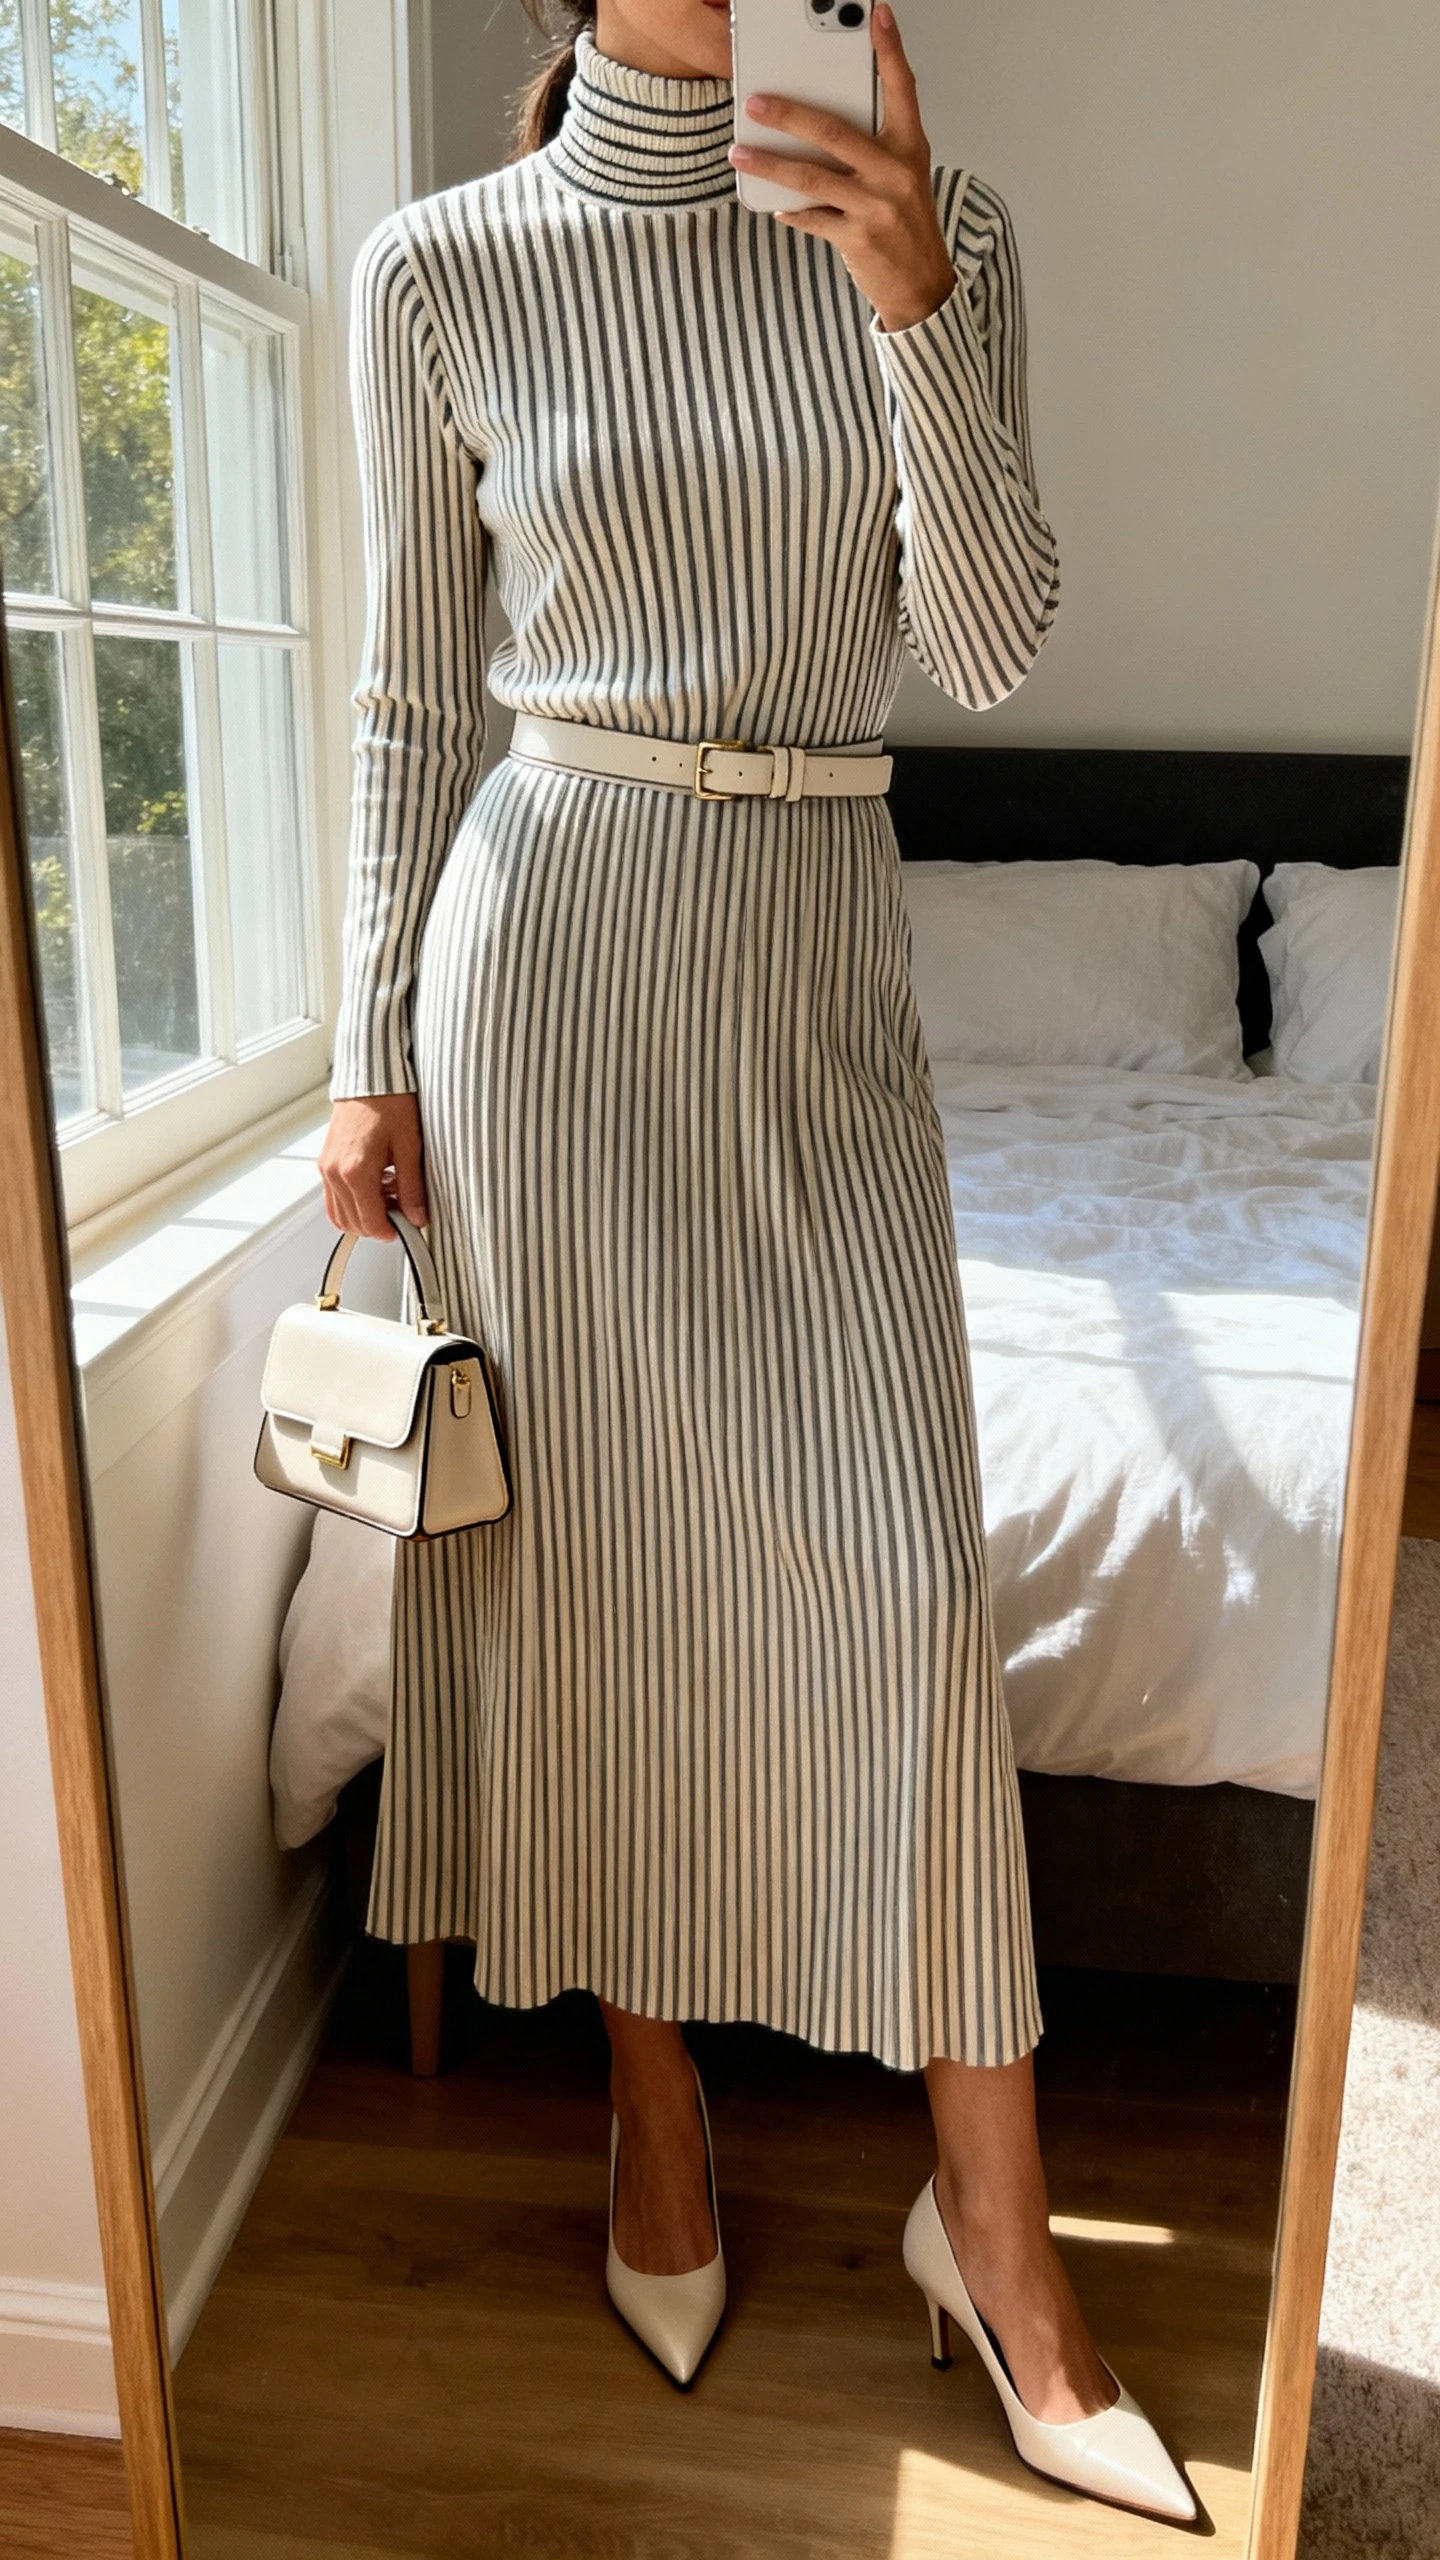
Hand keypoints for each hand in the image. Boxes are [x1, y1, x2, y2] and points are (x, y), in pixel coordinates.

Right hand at [319, 1094, 427, 1239]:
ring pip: (339, 1213)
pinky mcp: (326, 1161)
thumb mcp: (410, 1147)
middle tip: (401, 1213)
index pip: (369, 1221)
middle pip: (351, 1222)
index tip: (405, 1228)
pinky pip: (334, 1196)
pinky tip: (376, 1186)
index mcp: (356, 1171)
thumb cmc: (390, 1103)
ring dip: (363, 1215)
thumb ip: (412, 1187)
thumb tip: (416, 1215)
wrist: (372, 1077)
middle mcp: (335, 1172)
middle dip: (377, 1225)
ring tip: (390, 1198)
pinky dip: (353, 1201)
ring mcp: (327, 1167)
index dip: (389, 1231)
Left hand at [728, 3, 955, 335]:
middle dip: (789, 114)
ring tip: (740, 153)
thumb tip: (815, 128)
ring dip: (770, 164)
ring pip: (812, 177)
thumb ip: (872, 148)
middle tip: (756, 103)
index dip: (890, 50)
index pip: (902, 89)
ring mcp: (877, 206)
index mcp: (909, 148)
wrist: (922, 286)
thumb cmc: (907, 225)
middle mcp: (895, 172)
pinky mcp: (858, 237)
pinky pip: (812, 217)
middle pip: (834, 131)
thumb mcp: (903, 177)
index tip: (877, 15)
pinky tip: (775, 205)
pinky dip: (791, 212)